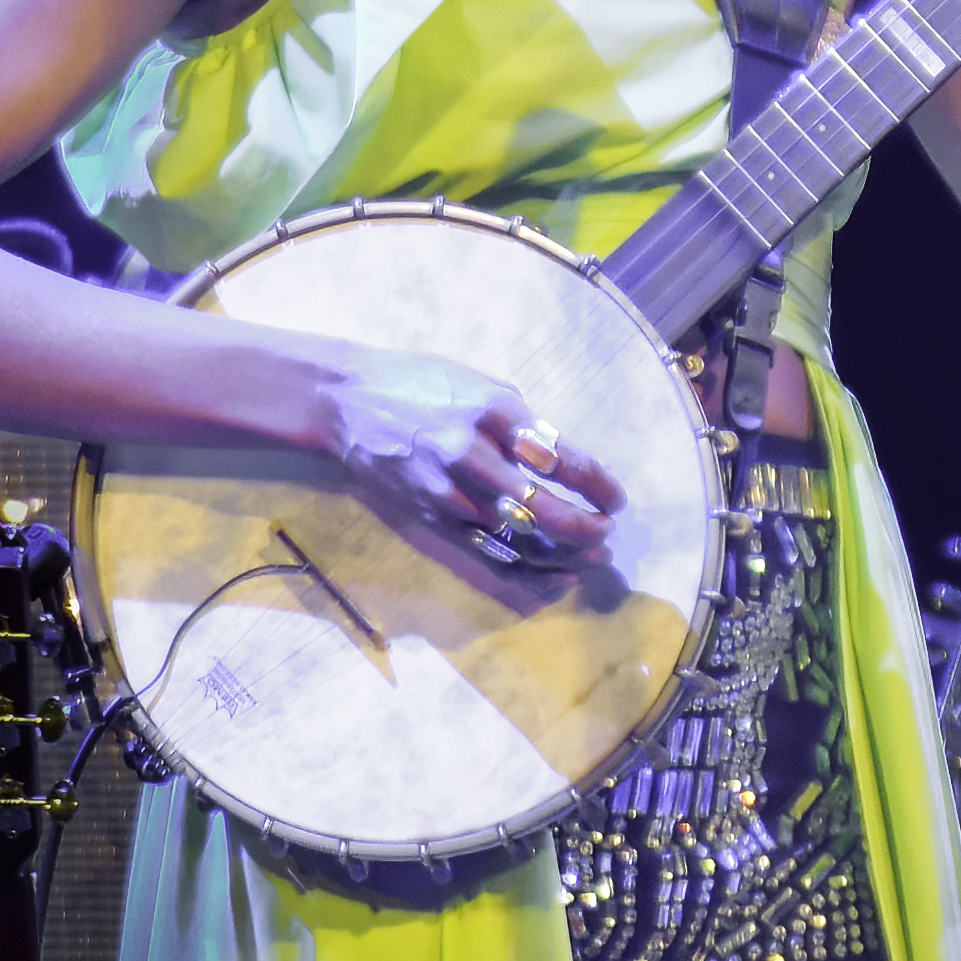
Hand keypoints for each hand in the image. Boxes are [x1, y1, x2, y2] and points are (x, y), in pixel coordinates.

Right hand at [308, 349, 622, 565]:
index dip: (596, 484)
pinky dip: (526, 570)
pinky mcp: (431, 517)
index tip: (615, 498)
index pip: (559, 458)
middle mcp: (471, 455)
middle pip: (542, 508)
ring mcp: (448, 492)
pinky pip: (486, 553)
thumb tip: (564, 459)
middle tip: (605, 531)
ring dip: (561, 552)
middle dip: (584, 527)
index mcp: (492, 412)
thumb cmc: (419, 383)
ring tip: (589, 555)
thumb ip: (523, 421)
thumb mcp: (480, 385)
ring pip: (517, 538)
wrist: (345, 400)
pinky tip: (555, 576)